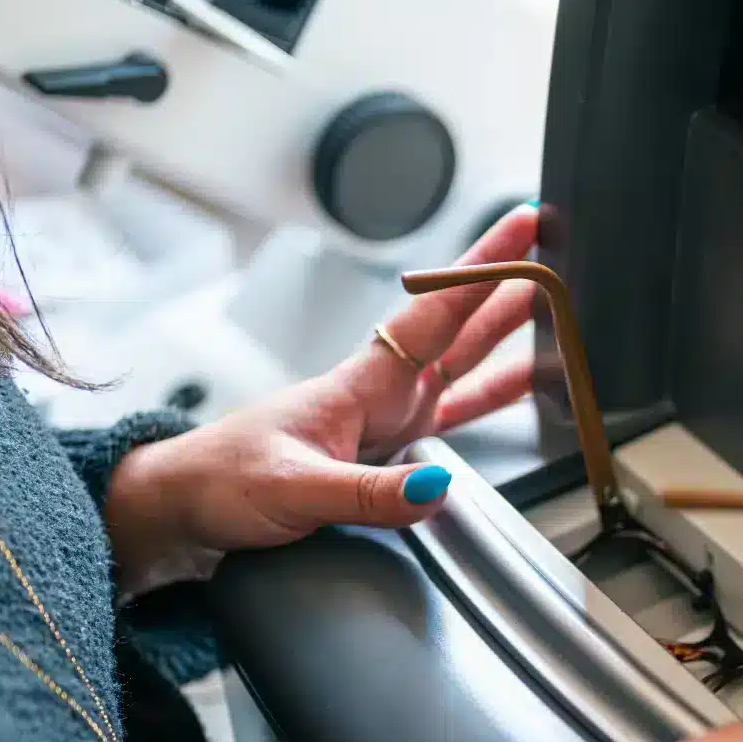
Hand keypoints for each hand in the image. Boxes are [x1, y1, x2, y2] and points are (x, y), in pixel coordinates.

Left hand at [104, 204, 541, 595]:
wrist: (185, 505)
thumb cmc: (221, 481)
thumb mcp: (293, 490)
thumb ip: (367, 494)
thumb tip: (433, 487)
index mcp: (361, 384)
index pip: (435, 313)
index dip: (482, 273)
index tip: (521, 236)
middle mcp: (380, 392)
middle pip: (458, 329)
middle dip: (506, 288)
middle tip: (556, 255)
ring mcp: (386, 419)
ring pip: (461, 365)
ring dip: (506, 337)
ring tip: (557, 312)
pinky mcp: (386, 450)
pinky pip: (453, 415)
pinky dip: (492, 398)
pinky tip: (523, 387)